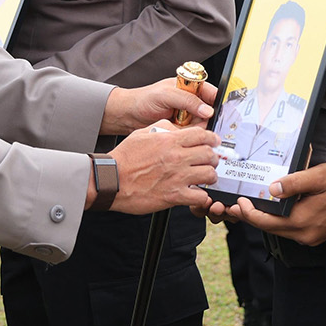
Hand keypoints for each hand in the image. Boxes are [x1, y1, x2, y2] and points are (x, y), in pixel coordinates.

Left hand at [101, 78, 216, 135]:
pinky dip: (190, 135)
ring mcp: (186, 115)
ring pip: (202, 123)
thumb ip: (187, 101)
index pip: (210, 92)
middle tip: (203, 124)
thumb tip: (207, 110)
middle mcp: (190, 100)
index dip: (217, 101)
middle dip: (208, 118)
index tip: (220, 111)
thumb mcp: (166, 95)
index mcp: (189, 86)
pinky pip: (192, 133)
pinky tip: (182, 134)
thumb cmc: (143, 99)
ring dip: (198, 128)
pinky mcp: (181, 128)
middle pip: (209, 110)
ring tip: (187, 128)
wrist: (128, 115)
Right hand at [102, 124, 219, 213]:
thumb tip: (177, 129)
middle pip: (210, 154)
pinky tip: (195, 194)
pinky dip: (201, 196)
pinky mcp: (174, 196)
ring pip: (210, 174)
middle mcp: (177, 157)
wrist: (111, 180)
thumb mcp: (142, 134)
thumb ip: (163, 128)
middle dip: (213, 158)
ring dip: (210, 176)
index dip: (212, 138)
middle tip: (210, 161)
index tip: (214, 142)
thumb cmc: (124, 158)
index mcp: (170, 141)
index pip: (202, 135)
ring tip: (204, 178)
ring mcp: (177, 177)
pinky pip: (200, 196)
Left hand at [225, 162, 325, 245]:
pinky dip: (279, 221)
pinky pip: (291, 229)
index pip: (266, 222)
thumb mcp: (319, 176)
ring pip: (280, 230)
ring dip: (265, 219)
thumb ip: (294, 183)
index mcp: (302, 222)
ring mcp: (311, 237)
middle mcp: (304, 234)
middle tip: (237, 205)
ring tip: (251, 206)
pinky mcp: (316, 234)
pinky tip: (274, 209)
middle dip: (252, 217)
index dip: (249, 213)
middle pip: (270, 228)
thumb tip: (272, 188)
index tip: (239, 202)